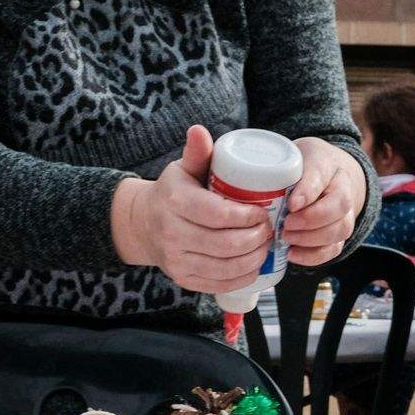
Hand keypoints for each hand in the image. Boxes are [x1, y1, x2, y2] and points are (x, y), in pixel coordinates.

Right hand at [112, 126, 272, 294]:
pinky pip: (220, 284)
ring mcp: (176, 261)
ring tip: (265, 245)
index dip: (248, 217)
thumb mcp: (183, 170)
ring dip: (254, 258)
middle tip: (269, 229)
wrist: (145, 223)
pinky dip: (243, 276)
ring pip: (227, 267)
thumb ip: (197, 152)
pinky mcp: (183, 279)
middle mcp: (172, 234)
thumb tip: (199, 130)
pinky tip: (254, 264)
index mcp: (175, 202)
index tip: (264, 212)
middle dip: (257, 238)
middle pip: (227, 244)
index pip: (220, 215)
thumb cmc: (174, 192)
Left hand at [283, 137, 366, 266]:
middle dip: (310, 220)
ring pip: (340, 230)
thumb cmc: (303, 166)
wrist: (327, 176)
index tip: (291, 204)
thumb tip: (262, 190)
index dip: (308, 192)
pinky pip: (334, 249)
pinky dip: (313, 256)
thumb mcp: (290, 159)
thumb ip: (279, 170)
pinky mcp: (339, 235)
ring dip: (311, 239)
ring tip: (287, 238)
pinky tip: (292, 254)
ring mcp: (345, 213)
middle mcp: (343, 189)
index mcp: (327, 165)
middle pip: (339, 207)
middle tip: (286, 225)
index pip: (322, 176)